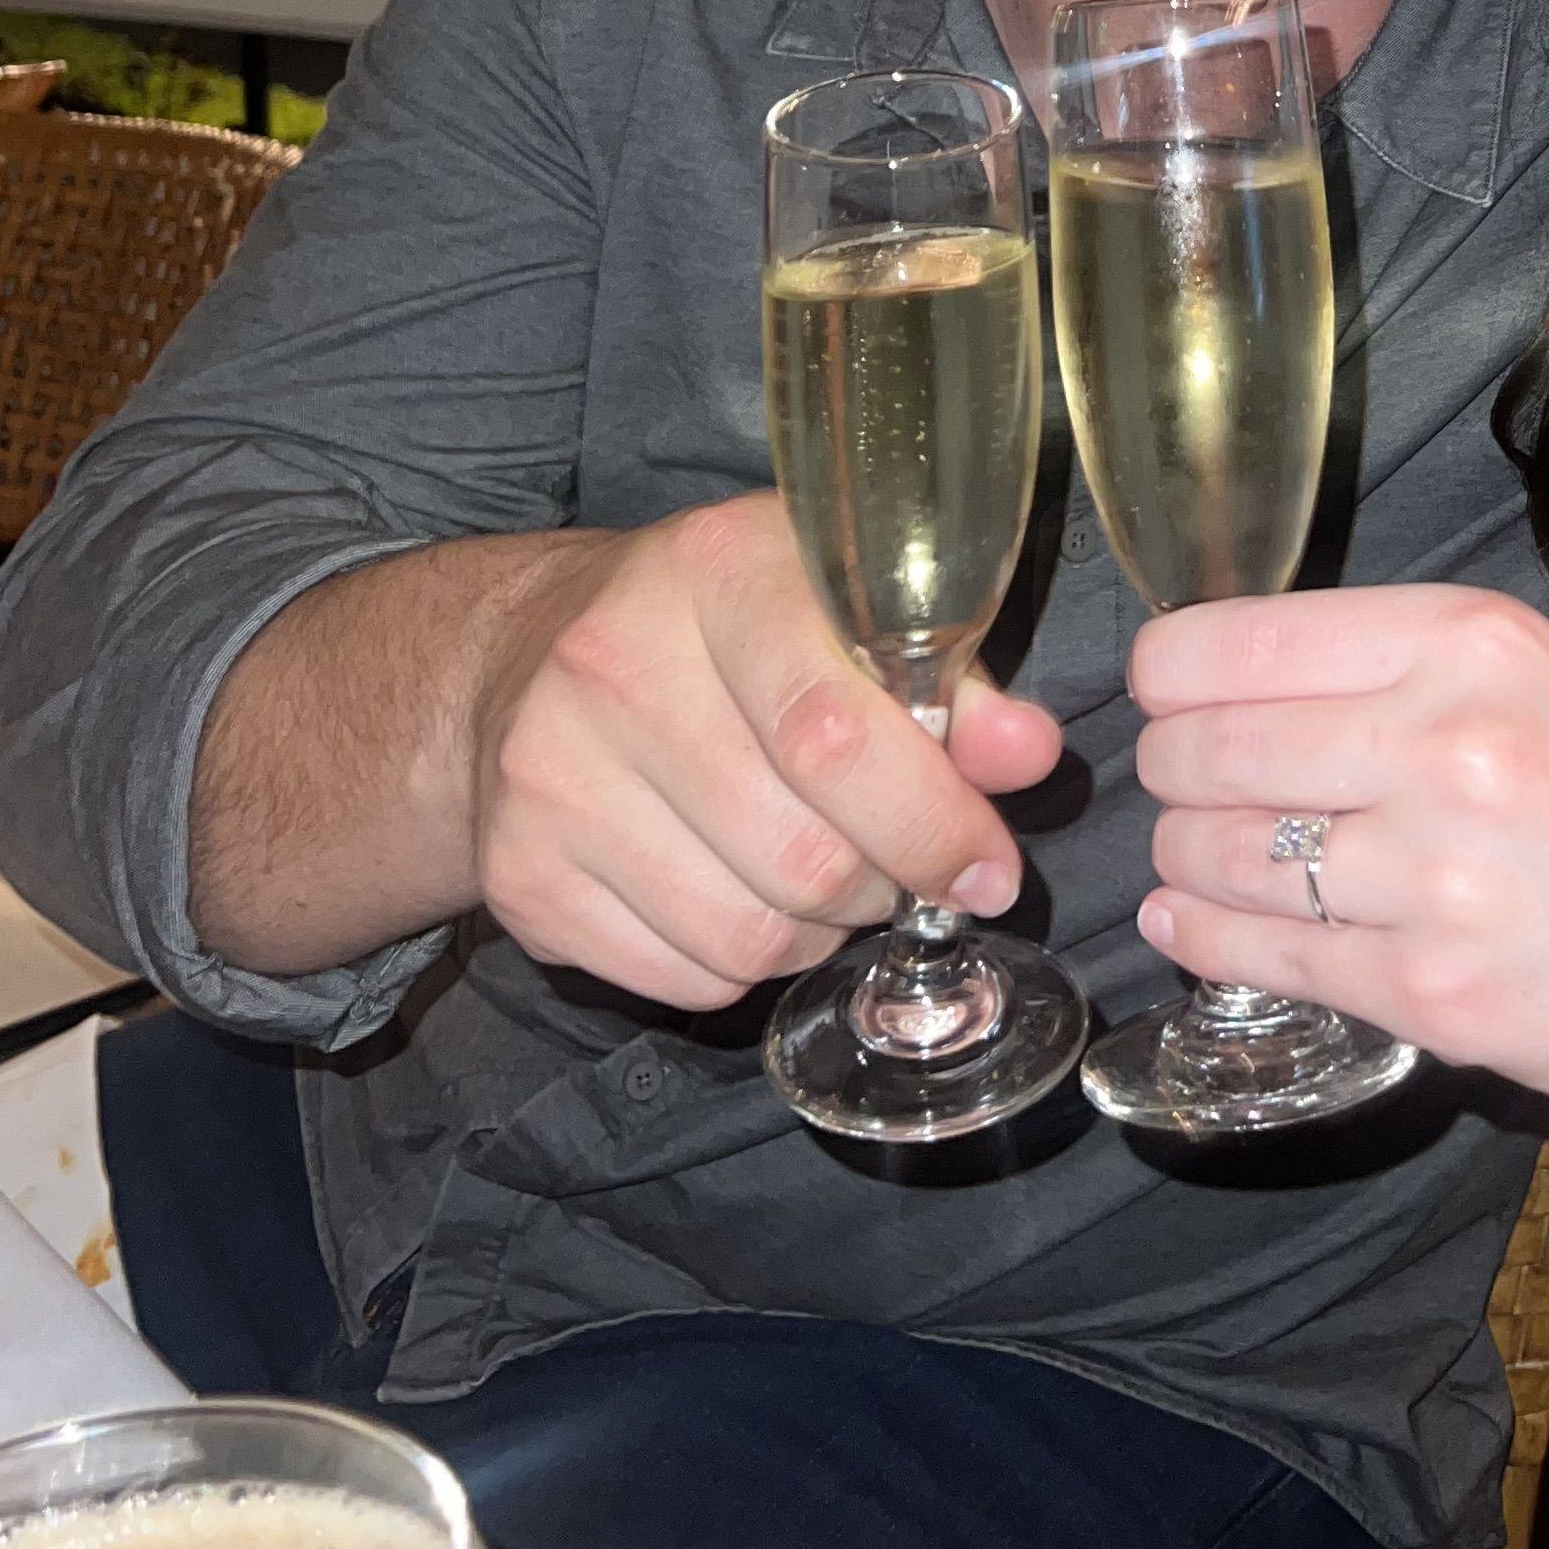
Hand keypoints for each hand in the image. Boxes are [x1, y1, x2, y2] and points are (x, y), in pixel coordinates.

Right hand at [462, 493, 1062, 1012]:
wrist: (528, 653)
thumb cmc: (725, 627)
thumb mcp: (843, 607)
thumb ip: (949, 680)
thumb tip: (1028, 758)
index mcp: (717, 569)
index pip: (834, 730)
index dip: (932, 819)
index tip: (988, 866)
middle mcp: (616, 663)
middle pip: (801, 853)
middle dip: (887, 884)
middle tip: (904, 866)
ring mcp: (552, 774)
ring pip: (747, 934)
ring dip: (820, 932)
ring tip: (825, 874)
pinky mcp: (520, 875)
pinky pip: (684, 979)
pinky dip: (742, 966)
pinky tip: (742, 894)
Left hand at [1128, 584, 1548, 1149]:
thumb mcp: (1545, 678)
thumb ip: (1401, 668)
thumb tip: (1235, 675)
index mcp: (1473, 644)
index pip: (1240, 642)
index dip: (1170, 671)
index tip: (1164, 688)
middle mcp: (1447, 745)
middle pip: (1211, 749)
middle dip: (1169, 765)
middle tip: (1175, 775)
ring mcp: (1437, 878)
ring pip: (1219, 855)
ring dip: (1181, 853)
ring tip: (1189, 849)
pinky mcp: (1432, 993)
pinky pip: (1263, 956)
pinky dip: (1202, 935)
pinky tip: (1185, 918)